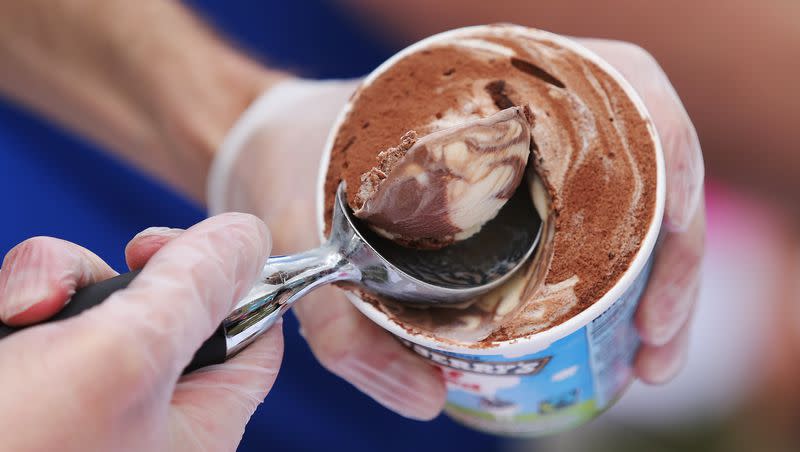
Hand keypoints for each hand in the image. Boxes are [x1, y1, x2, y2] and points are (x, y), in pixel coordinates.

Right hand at [0, 213, 281, 451]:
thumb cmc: (12, 451)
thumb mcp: (120, 360)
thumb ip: (192, 292)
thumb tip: (247, 235)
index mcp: (196, 430)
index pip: (255, 341)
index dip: (236, 281)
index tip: (193, 248)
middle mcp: (143, 423)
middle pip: (170, 311)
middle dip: (123, 277)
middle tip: (105, 271)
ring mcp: (78, 409)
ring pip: (94, 309)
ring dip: (55, 287)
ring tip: (18, 315)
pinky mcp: (24, 391)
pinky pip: (37, 325)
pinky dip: (16, 308)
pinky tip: (0, 324)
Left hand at [208, 39, 704, 418]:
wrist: (268, 145)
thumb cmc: (287, 172)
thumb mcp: (300, 240)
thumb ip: (345, 329)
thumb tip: (429, 401)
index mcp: (488, 86)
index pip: (628, 94)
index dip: (675, 179)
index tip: (660, 280)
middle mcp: (524, 109)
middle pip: (651, 159)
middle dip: (679, 255)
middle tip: (658, 346)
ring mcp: (528, 147)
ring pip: (635, 195)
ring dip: (662, 270)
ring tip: (649, 350)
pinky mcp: (519, 186)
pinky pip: (596, 217)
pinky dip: (622, 269)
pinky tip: (614, 322)